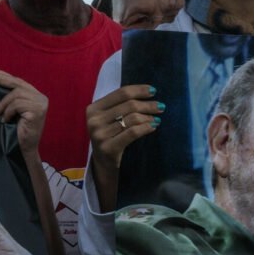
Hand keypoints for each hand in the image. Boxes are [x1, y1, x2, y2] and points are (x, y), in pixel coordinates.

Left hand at [0, 68, 47, 157]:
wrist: (24, 149)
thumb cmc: (16, 132)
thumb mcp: (13, 110)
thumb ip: (10, 97)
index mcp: (36, 95)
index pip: (18, 81)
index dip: (4, 75)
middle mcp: (41, 97)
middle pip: (17, 83)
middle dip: (0, 79)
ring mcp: (41, 103)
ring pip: (16, 94)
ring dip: (3, 104)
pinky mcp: (37, 111)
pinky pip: (17, 105)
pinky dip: (8, 112)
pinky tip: (5, 121)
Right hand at [86, 83, 163, 211]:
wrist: (104, 164)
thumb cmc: (111, 137)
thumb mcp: (110, 119)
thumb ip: (121, 105)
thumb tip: (148, 93)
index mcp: (93, 108)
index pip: (121, 93)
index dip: (139, 90)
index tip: (154, 91)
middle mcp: (93, 120)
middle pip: (128, 105)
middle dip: (148, 105)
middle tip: (160, 107)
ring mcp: (99, 135)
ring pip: (132, 118)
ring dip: (148, 117)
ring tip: (157, 119)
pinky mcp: (108, 148)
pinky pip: (132, 132)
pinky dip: (146, 128)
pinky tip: (153, 127)